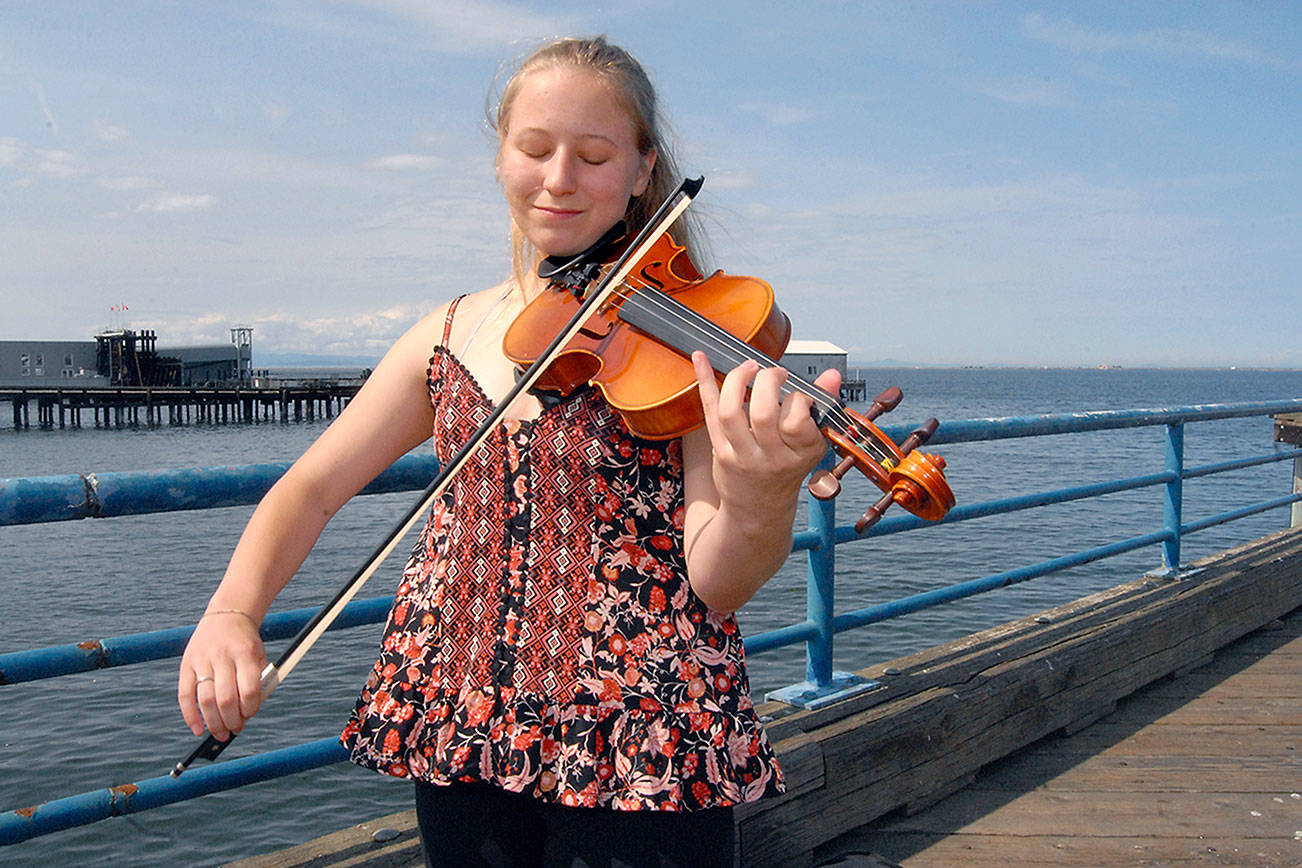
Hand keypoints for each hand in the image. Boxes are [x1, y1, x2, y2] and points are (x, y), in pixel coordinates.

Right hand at [177, 610, 267, 740]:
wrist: (227, 616)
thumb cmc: (246, 643)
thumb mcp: (259, 656)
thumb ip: (257, 683)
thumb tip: (246, 717)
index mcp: (245, 653)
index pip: (248, 689)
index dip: (250, 708)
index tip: (249, 715)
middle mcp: (222, 656)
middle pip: (225, 698)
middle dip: (231, 720)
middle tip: (235, 729)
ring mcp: (202, 660)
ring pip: (205, 700)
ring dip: (213, 723)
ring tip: (221, 733)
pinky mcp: (186, 664)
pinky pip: (184, 695)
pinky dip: (190, 716)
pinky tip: (198, 729)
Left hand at [690, 351, 840, 514]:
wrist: (759, 509)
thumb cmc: (787, 470)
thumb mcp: (812, 443)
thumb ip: (822, 405)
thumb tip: (831, 375)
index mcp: (799, 453)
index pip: (796, 420)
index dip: (798, 399)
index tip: (798, 395)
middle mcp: (770, 457)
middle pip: (762, 413)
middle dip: (767, 381)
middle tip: (773, 374)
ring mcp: (741, 455)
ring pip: (730, 412)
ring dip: (737, 380)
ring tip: (748, 369)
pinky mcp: (720, 451)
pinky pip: (709, 411)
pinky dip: (704, 381)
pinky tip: (700, 358)